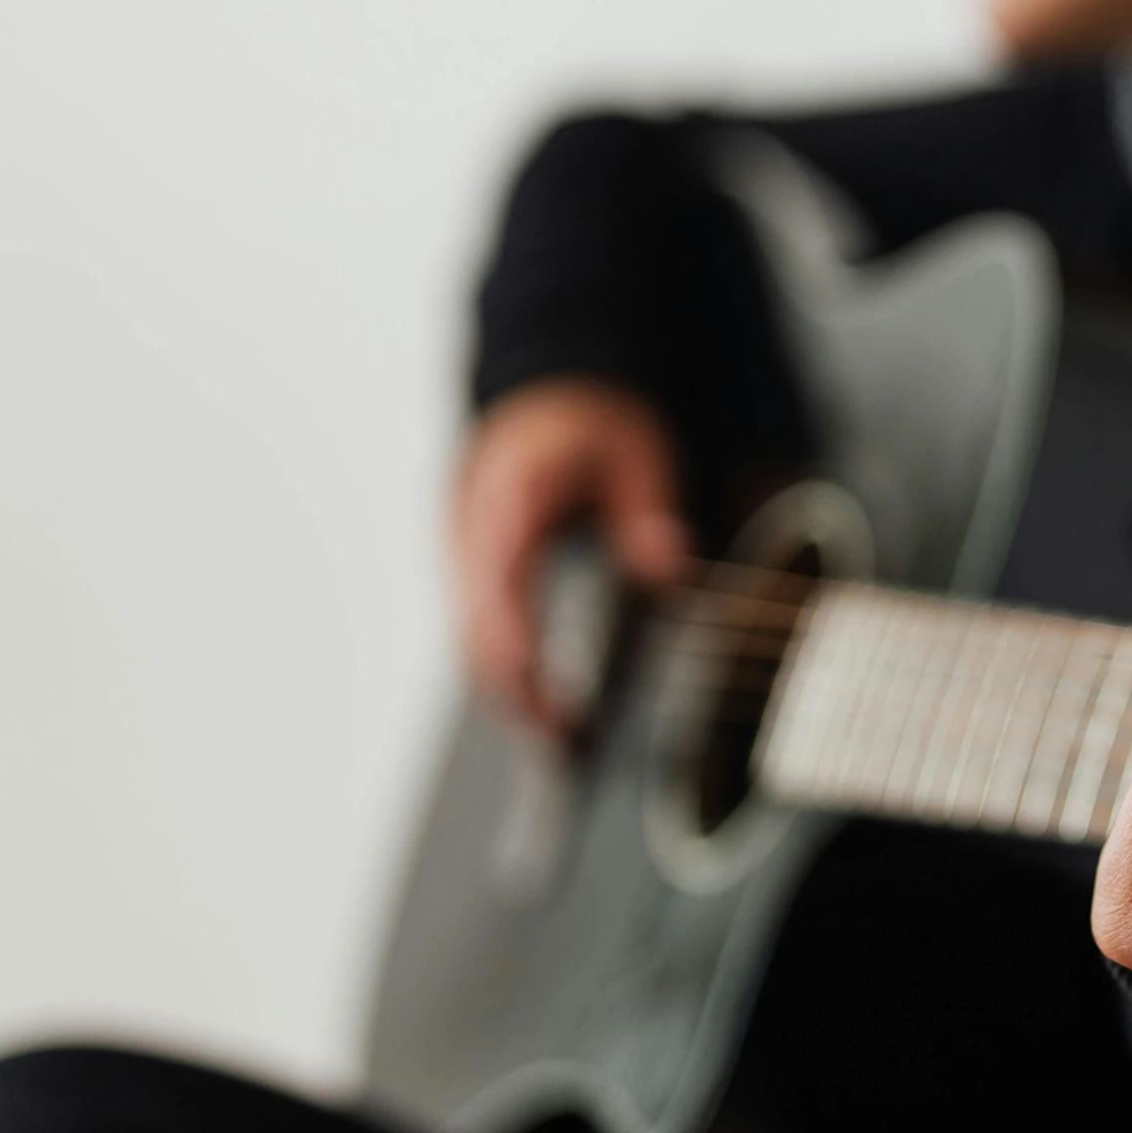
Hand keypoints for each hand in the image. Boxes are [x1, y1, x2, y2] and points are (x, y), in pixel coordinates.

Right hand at [453, 379, 689, 729]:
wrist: (547, 392)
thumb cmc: (593, 423)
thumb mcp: (638, 454)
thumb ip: (646, 513)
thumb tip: (669, 569)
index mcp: (512, 489)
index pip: (502, 575)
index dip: (514, 638)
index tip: (539, 690)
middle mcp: (473, 522)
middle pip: (475, 619)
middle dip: (512, 685)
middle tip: (565, 739)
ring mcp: (462, 547)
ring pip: (469, 632)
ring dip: (506, 687)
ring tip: (560, 739)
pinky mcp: (468, 567)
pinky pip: (476, 626)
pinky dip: (503, 668)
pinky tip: (542, 707)